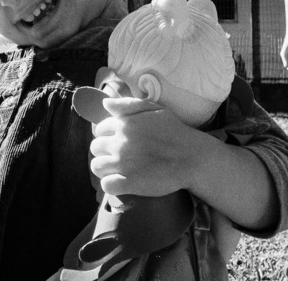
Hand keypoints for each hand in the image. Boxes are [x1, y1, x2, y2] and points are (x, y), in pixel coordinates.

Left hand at [88, 97, 208, 197]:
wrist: (191, 158)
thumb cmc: (175, 131)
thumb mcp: (153, 109)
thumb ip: (127, 104)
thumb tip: (105, 103)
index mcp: (124, 124)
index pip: (100, 129)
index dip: (107, 135)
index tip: (118, 142)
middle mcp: (119, 143)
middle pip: (96, 148)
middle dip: (104, 152)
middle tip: (118, 157)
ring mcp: (123, 164)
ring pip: (96, 166)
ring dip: (104, 168)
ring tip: (117, 170)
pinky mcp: (129, 183)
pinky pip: (106, 185)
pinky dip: (111, 185)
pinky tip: (120, 183)